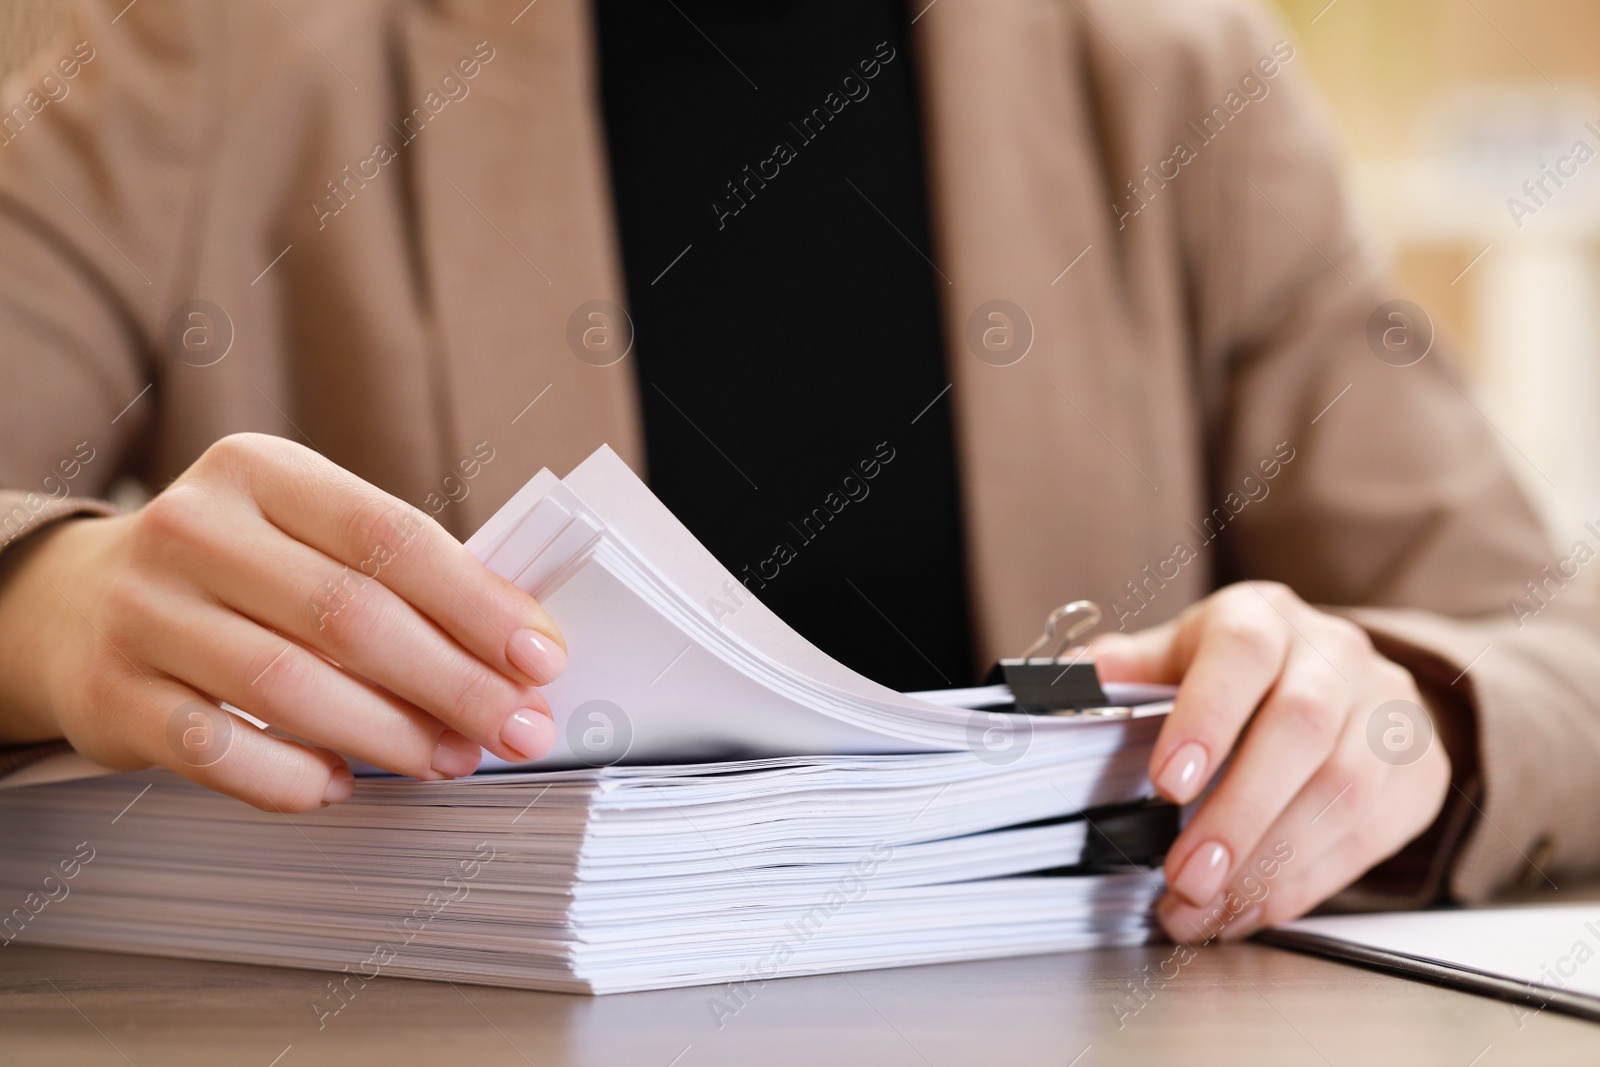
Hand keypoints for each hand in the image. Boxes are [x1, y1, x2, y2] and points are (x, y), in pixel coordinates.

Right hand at [0, 434, 566, 811]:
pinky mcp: (112, 696)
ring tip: (452, 759)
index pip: (391, 535)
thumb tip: (516, 647)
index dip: (478, 602)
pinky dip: (294, 778)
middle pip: (351, 616)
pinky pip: (221, 752)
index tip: (540, 657)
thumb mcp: (303, 532)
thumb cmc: (232, 570)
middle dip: (454, 683)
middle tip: (517, 728)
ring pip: (290, 687)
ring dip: (391, 736)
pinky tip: (343, 784)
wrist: (74, 602)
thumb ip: (397, 573)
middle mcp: (194, 530)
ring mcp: (144, 612)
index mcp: (259, 470)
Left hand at [1088, 581, 1450, 941]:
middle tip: (1184, 877)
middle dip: (1238, 815)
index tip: (1166, 782)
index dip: (1206, 716)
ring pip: (1342, 790)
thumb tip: (1053, 687)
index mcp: (1260, 618)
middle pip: (1299, 730)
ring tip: (1204, 909)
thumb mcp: (1173, 655)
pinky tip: (1249, 910)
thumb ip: (1118, 673)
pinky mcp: (1416, 771)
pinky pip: (1369, 835)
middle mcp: (1332, 654)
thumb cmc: (1234, 673)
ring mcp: (1385, 711)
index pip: (1241, 654)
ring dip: (1268, 864)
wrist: (1339, 681)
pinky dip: (1303, 884)